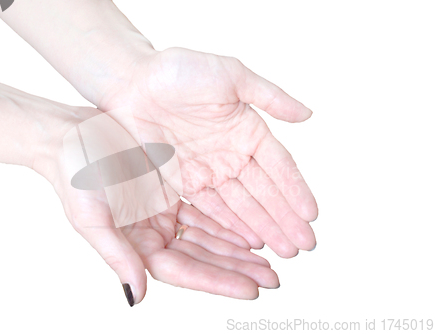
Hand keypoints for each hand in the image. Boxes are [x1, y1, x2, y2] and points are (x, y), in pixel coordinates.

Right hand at [43, 108, 279, 305]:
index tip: (251, 289)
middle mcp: (152, 233)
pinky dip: (227, 221)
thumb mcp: (91, 217)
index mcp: (135, 244)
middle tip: (272, 277)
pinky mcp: (171, 193)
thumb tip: (136, 297)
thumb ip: (116, 257)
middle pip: (202, 257)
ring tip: (269, 258)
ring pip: (208, 236)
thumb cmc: (74, 174)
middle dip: (236, 268)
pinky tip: (250, 228)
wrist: (70, 135)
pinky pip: (206, 210)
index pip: (182, 270)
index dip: (217, 280)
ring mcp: (163, 214)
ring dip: (237, 247)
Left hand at [97, 47, 317, 256]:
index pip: (278, 166)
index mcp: (247, 130)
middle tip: (303, 246)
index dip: (295, 190)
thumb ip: (270, 96)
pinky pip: (211, 208)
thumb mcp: (230, 75)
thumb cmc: (178, 71)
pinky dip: (230, 226)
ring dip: (263, 228)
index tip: (311, 215)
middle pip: (263, 193)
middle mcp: (231, 154)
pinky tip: (248, 242)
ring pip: (241, 205)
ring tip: (283, 251)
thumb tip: (308, 115)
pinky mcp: (184, 182)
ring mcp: (209, 170)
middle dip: (284, 219)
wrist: (130, 83)